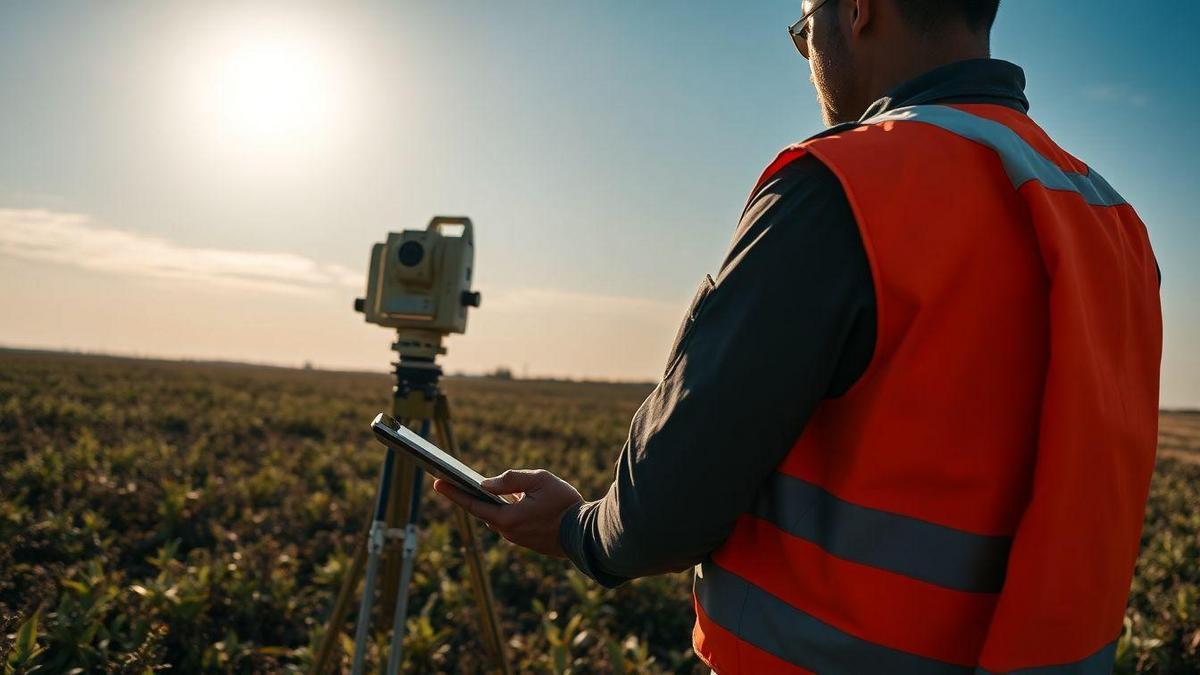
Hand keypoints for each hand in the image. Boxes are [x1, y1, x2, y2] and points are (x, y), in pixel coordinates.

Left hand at [433, 469, 582, 557]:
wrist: (588, 534)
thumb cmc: (565, 504)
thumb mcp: (539, 481)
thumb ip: (510, 480)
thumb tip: (485, 485)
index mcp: (508, 518)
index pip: (473, 504)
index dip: (454, 493)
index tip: (437, 482)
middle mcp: (508, 532)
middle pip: (484, 512)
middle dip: (472, 497)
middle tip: (455, 481)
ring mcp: (517, 539)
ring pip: (499, 517)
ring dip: (494, 504)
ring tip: (488, 489)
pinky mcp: (527, 542)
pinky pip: (511, 523)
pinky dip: (508, 511)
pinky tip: (515, 501)